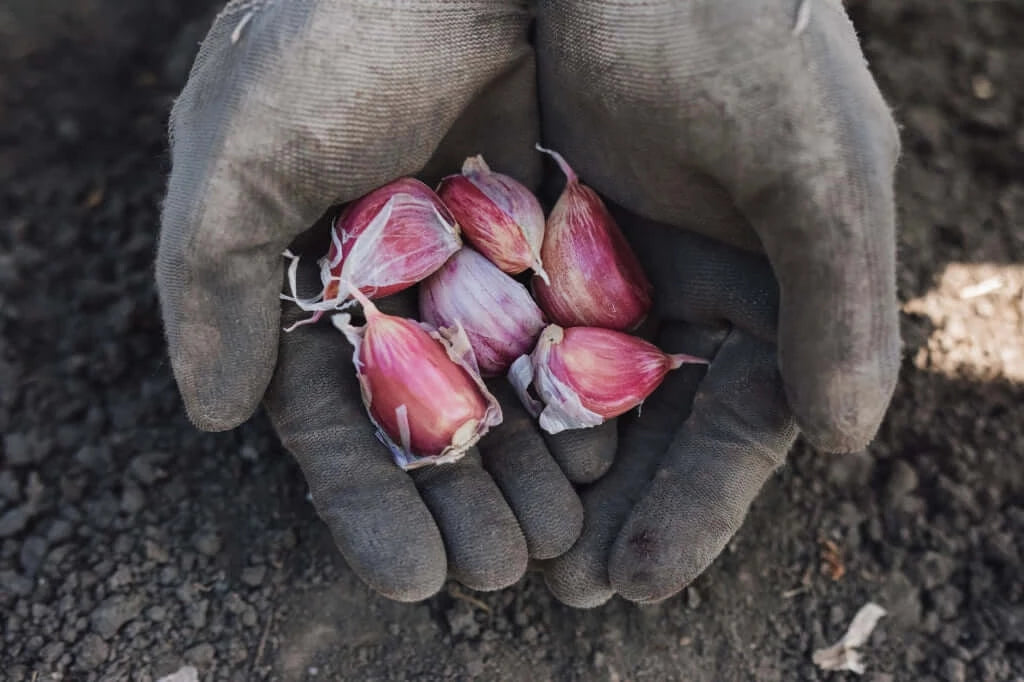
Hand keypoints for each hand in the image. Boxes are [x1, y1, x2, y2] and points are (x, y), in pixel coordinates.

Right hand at [155, 1, 616, 600]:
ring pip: (506, 382)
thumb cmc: (330, 34)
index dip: (372, 503)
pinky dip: (584, 388)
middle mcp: (395, 276)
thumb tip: (210, 415)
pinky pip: (571, 321)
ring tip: (563, 540)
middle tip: (504, 575)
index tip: (413, 579)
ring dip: (530, 465)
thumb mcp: (240, 155)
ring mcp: (478, 253)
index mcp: (309, 274)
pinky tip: (610, 453)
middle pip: (430, 415)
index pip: (336, 415)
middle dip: (465, 501)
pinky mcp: (552, 223)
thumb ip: (210, 283)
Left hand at [535, 0, 900, 605]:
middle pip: (657, 425)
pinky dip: (498, 386)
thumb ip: (840, 299)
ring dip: (554, 469)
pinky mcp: (537, 230)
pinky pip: (516, 326)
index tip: (645, 582)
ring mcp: (615, 261)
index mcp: (777, 282)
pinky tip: (466, 446)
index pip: (744, 424)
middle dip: (617, 508)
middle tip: (568, 591)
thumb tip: (853, 440)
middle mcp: (696, 283)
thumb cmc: (735, 30)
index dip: (698, 508)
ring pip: (582, 388)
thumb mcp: (810, 163)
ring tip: (513, 549)